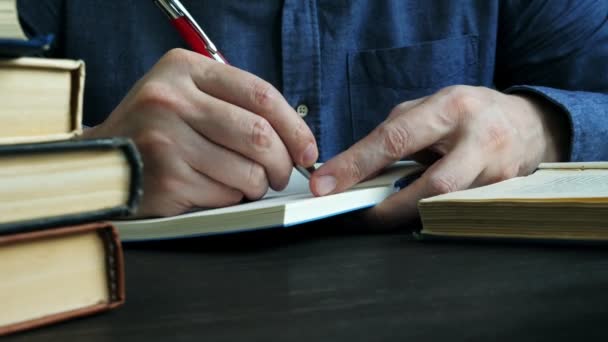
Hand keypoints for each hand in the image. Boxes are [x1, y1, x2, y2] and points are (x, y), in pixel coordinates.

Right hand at [83, 49, 317, 216]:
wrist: (100, 161)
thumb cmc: (154, 129)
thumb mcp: (185, 95)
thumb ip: (232, 103)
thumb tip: (293, 137)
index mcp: (183, 70)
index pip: (260, 94)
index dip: (294, 126)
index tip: (307, 149)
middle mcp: (171, 101)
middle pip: (259, 135)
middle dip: (281, 162)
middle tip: (281, 173)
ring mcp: (165, 141)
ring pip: (246, 171)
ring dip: (258, 184)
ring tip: (248, 183)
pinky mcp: (165, 180)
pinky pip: (224, 196)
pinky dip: (232, 198)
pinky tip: (217, 190)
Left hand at [310, 85, 568, 228]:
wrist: (529, 125)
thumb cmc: (469, 115)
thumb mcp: (431, 109)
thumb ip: (394, 134)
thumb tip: (352, 167)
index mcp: (450, 107)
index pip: (394, 140)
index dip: (355, 164)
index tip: (324, 184)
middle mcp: (477, 139)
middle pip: (429, 184)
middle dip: (386, 207)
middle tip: (353, 215)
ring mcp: (496, 171)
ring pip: (446, 205)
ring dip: (406, 215)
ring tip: (376, 215)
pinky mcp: (504, 194)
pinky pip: (457, 212)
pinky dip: (428, 216)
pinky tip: (410, 214)